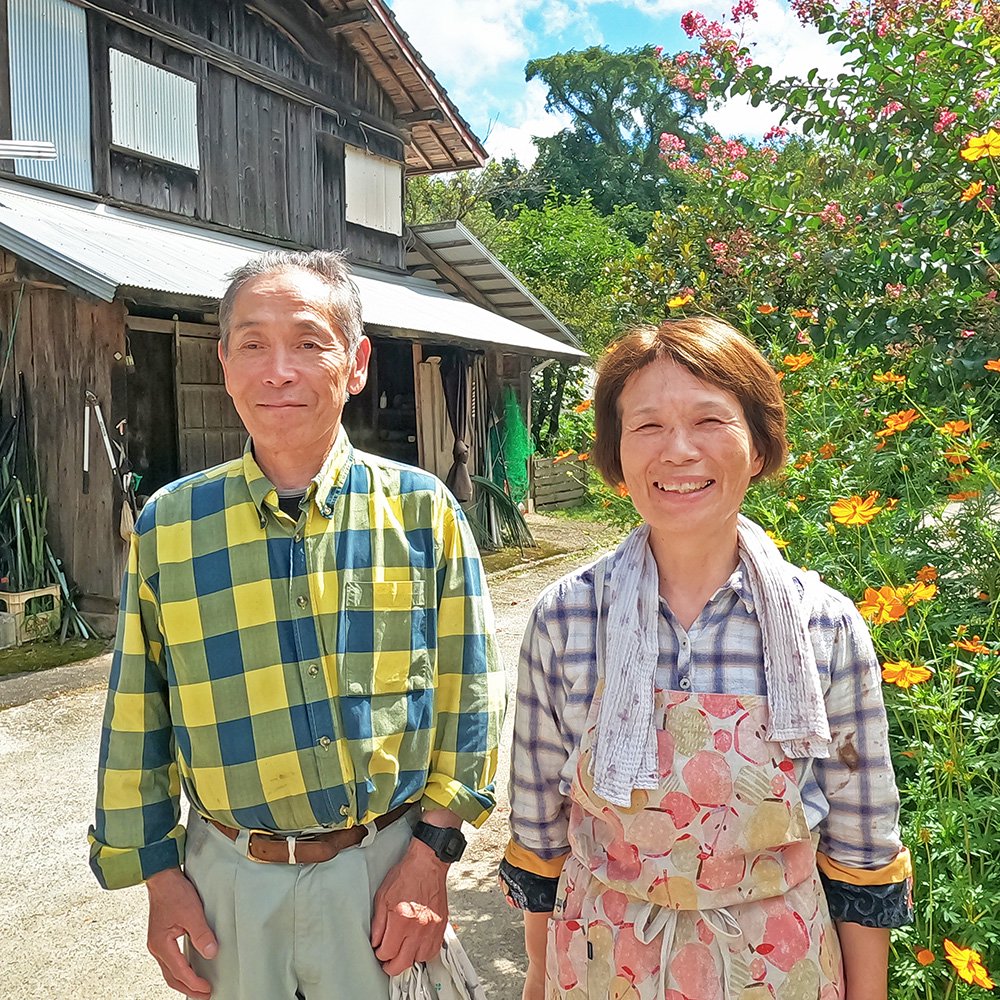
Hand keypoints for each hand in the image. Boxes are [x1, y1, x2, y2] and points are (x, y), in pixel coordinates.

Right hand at [145, 867, 218, 998]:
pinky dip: (180, 969)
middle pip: (171, 977)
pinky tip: (189, 969)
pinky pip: (170, 960)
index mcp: (161, 945)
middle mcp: (157, 947)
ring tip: (198, 987)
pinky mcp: (162, 937)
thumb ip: (201, 934)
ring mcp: (158, 942)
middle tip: (204, 995)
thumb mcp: (192, 912)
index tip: (207, 989)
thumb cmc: (174, 892)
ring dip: (184, 980)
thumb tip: (211, 953)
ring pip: (170, 970)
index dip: (194, 983)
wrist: (162, 878)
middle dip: (188, 988)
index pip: (180, 971)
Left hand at [371, 839, 448, 975]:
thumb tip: (376, 941)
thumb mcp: (383, 896)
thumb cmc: (407, 875)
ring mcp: (431, 928)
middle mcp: (417, 928)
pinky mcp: (441, 926)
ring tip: (403, 952)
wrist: (427, 864)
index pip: (387, 953)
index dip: (380, 955)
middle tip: (387, 963)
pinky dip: (424, 953)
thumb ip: (378, 923)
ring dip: (409, 959)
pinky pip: (434, 950)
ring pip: (419, 959)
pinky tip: (417, 947)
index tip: (379, 951)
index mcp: (401, 920)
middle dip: (392, 966)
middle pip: (403, 962)